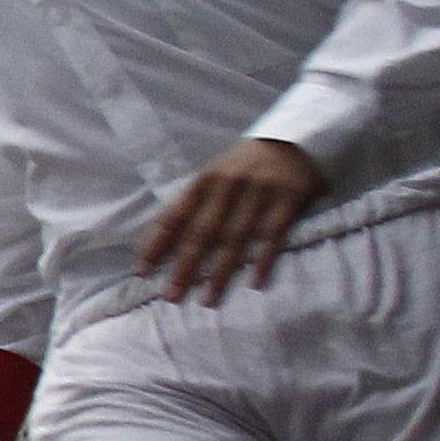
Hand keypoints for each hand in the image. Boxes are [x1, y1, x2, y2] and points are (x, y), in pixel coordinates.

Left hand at [135, 135, 323, 300]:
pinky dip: (264, 259)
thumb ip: (192, 203)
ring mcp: (259, 193)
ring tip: (207, 300)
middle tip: (171, 296)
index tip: (144, 271)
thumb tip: (158, 239)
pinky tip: (255, 283)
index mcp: (204, 181)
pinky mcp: (289, 200)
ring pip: (236, 239)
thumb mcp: (214, 175)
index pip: (174, 217)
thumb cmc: (245, 166)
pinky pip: (274, 235)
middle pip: (202, 233)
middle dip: (184, 266)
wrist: (296, 140)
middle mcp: (228, 187)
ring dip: (221, 272)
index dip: (157, 244)